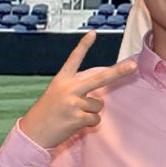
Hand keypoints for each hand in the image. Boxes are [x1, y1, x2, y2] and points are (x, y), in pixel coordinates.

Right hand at [21, 33, 138, 149]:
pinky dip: (89, 123)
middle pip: (100, 78)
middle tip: (134, 66)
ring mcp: (73, 103)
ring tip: (73, 115)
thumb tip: (99, 95)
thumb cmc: (47, 113)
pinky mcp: (77, 117)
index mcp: (61, 80)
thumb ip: (76, 89)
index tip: (93, 33)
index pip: (74, 59)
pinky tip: (74, 124)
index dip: (84, 46)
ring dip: (90, 112)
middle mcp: (68, 88)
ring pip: (99, 105)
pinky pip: (96, 118)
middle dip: (119, 72)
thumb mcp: (57, 94)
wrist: (31, 133)